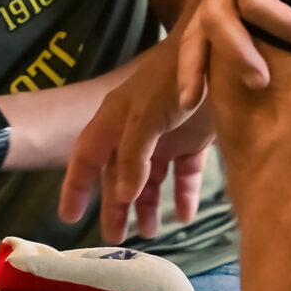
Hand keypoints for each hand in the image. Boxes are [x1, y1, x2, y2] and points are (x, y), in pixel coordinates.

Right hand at [59, 37, 216, 243]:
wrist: (221, 51)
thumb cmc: (176, 78)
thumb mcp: (147, 113)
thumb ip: (134, 154)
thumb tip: (124, 196)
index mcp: (116, 119)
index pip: (87, 156)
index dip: (75, 186)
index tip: (68, 218)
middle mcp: (136, 129)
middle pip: (120, 174)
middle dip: (115, 206)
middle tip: (116, 239)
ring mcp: (166, 134)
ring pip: (151, 177)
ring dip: (149, 205)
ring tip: (150, 233)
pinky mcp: (194, 138)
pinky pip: (184, 172)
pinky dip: (183, 193)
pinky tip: (186, 215)